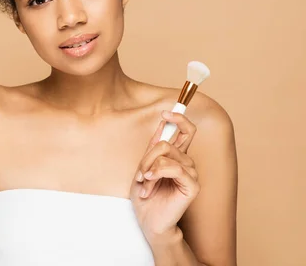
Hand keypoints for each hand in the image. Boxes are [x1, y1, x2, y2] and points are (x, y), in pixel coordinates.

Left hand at [130, 111, 199, 240]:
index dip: (179, 118)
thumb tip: (162, 124)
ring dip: (149, 168)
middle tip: (140, 173)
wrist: (148, 219)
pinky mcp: (192, 185)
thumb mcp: (144, 166)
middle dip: (146, 156)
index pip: (186, 131)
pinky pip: (174, 168)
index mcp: (177, 157)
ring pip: (166, 154)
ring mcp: (191, 173)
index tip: (165, 113)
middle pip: (166, 142)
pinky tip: (150, 183)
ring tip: (144, 183)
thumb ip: (153, 147)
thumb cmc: (146, 196)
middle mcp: (186, 162)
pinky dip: (157, 173)